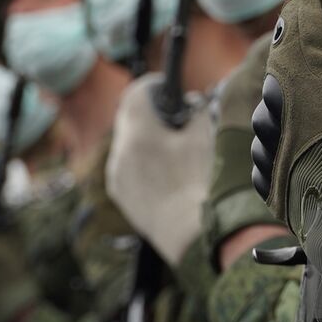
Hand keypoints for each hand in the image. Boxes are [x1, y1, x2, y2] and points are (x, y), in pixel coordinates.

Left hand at [105, 73, 214, 267]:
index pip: (136, 93)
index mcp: (139, 133)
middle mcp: (120, 152)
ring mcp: (117, 176)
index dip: (154, 86)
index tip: (169, 89)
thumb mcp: (204, 138)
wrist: (191, 235)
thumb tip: (193, 102)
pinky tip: (166, 173)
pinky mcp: (121, 195)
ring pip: (127, 143)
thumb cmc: (200, 183)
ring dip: (146, 138)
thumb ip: (196, 111)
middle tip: (178, 119)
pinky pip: (126, 166)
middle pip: (129, 117)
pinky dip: (142, 161)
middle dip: (151, 112)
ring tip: (174, 149)